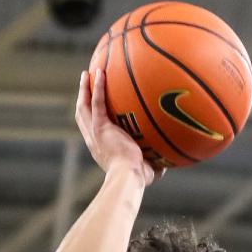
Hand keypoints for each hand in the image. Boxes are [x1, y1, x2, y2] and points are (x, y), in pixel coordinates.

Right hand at [76, 70, 162, 185]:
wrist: (129, 177)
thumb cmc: (138, 179)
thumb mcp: (147, 169)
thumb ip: (154, 162)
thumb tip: (169, 160)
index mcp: (101, 148)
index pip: (92, 129)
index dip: (91, 117)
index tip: (94, 106)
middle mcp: (94, 140)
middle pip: (82, 114)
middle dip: (83, 98)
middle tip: (86, 83)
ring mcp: (95, 132)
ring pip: (84, 106)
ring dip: (84, 89)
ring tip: (87, 73)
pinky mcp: (100, 127)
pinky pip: (97, 103)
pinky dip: (97, 87)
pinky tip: (100, 72)